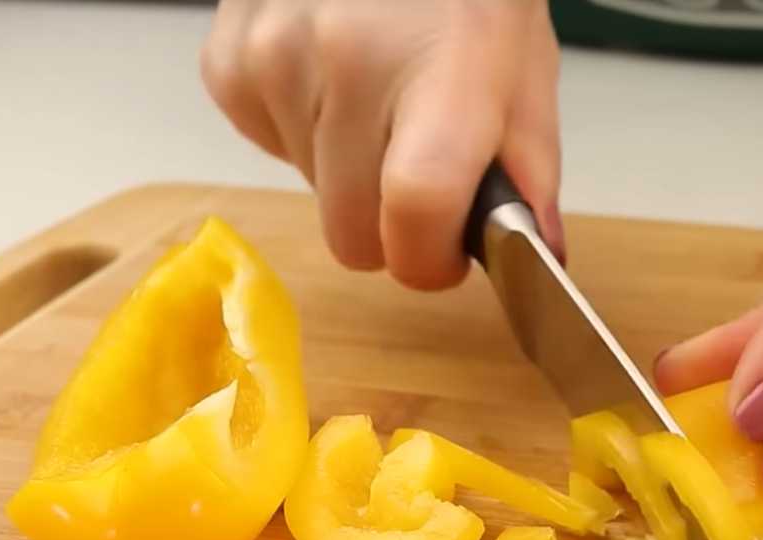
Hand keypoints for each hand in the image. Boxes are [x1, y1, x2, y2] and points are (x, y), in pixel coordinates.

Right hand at [201, 0, 562, 289]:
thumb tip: (535, 253)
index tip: (445, 252)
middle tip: (418, 165)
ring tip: (376, 95)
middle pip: (353, 235)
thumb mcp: (525, 67)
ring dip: (346, 171)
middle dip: (390, 225)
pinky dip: (303, 134)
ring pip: (312, 196)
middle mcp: (348, 62)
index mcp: (443, 70)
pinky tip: (330, 79)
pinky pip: (269, 149)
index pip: (417, 207)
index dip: (430, 257)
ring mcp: (274, 60)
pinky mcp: (227, 63)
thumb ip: (530, 170)